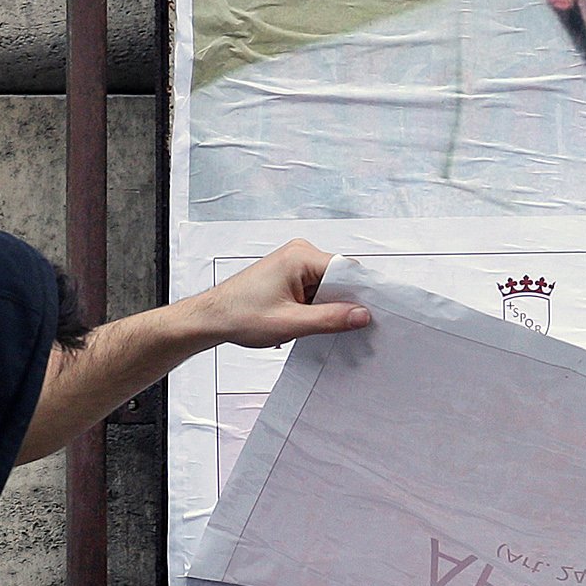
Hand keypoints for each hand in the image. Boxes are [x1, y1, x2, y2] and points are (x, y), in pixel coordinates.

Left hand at [13, 239, 369, 465]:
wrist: (209, 319)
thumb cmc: (240, 316)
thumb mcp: (290, 323)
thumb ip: (330, 319)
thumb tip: (365, 315)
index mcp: (302, 255)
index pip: (348, 271)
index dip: (363, 294)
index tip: (376, 316)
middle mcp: (301, 253)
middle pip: (341, 279)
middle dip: (346, 304)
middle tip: (355, 331)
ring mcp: (295, 264)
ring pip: (330, 288)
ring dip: (330, 310)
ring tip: (325, 331)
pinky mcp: (290, 277)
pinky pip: (317, 291)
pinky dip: (318, 309)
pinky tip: (312, 327)